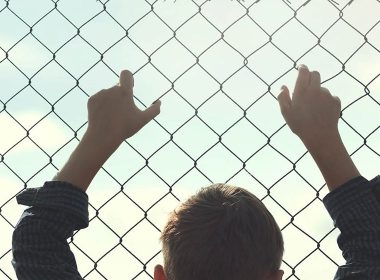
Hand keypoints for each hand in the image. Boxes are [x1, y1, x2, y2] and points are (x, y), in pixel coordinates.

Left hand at [54, 70, 160, 190]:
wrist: (103, 137)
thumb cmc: (125, 128)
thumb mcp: (143, 120)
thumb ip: (154, 110)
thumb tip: (159, 102)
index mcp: (124, 92)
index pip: (126, 74)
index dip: (129, 78)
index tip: (130, 86)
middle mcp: (111, 89)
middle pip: (118, 87)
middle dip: (121, 96)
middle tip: (122, 112)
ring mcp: (100, 94)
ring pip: (108, 94)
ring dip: (111, 101)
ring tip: (112, 117)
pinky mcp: (91, 100)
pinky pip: (99, 99)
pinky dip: (102, 105)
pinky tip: (104, 117)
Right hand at [277, 65, 340, 145]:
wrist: (320, 136)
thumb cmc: (300, 125)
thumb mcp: (285, 113)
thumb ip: (282, 97)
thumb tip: (283, 86)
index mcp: (302, 91)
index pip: (304, 71)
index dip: (302, 68)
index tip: (300, 68)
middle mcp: (315, 90)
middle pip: (315, 74)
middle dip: (311, 76)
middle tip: (306, 85)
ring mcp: (327, 95)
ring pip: (322, 88)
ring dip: (317, 92)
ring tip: (313, 107)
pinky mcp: (336, 101)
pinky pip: (330, 97)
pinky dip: (325, 101)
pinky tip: (321, 112)